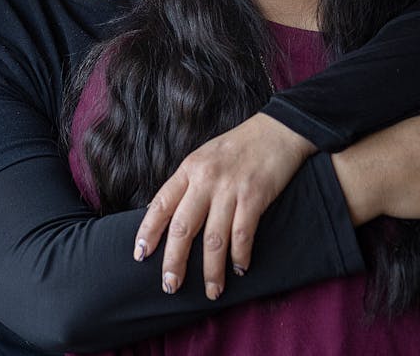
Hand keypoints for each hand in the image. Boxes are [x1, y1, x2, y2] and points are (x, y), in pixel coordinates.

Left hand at [135, 114, 315, 300]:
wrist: (279, 129)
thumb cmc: (239, 146)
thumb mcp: (204, 157)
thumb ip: (187, 184)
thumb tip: (166, 216)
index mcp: (189, 169)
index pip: (160, 204)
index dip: (148, 232)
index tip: (140, 256)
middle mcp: (206, 179)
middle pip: (182, 228)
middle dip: (174, 262)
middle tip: (170, 286)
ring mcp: (230, 188)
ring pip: (214, 239)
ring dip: (211, 270)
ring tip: (211, 291)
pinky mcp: (255, 196)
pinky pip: (243, 234)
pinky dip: (240, 256)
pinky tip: (239, 269)